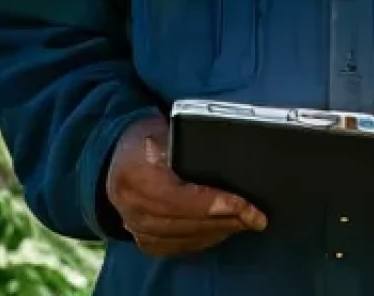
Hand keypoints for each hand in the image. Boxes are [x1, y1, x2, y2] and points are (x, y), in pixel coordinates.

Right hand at [105, 115, 267, 256]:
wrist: (118, 155)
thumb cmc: (148, 136)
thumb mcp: (164, 128)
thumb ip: (189, 142)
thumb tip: (231, 154)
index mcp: (134, 173)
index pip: (176, 198)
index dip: (210, 203)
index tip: (242, 204)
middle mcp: (131, 205)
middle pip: (183, 222)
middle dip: (224, 220)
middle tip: (255, 216)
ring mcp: (135, 227)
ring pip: (184, 237)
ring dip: (219, 231)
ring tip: (247, 222)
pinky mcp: (144, 240)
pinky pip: (179, 246)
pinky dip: (205, 239)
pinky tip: (225, 229)